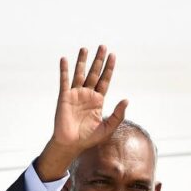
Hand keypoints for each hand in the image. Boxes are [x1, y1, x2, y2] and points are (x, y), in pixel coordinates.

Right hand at [36, 45, 128, 180]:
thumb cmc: (89, 138)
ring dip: (82, 61)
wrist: (72, 144)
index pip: (105, 80)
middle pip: (94, 73)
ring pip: (79, 73)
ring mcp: (75, 94)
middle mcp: (87, 94)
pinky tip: (65, 59)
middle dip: (98, 60)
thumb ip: (118, 114)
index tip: (113, 56)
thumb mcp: (108, 127)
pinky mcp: (64, 96)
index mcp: (98, 100)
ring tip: (85, 48)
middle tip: (103, 46)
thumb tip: (127, 100)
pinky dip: (64, 70)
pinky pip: (64, 81)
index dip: (109, 68)